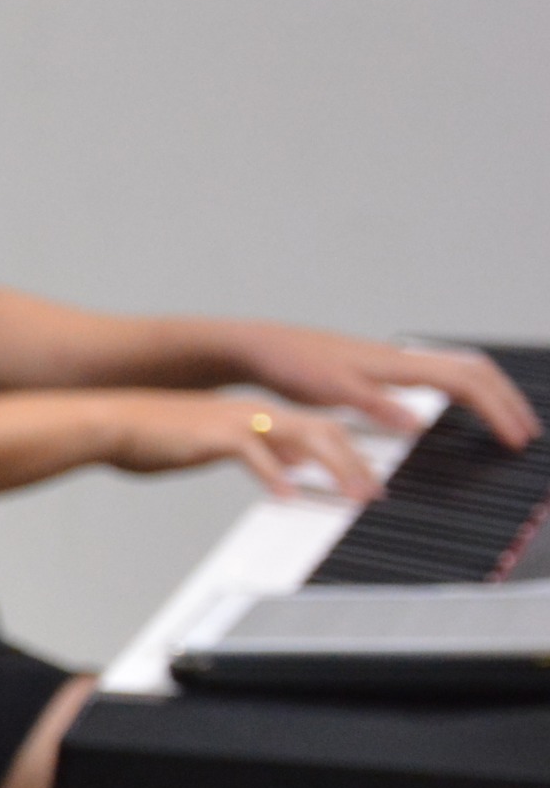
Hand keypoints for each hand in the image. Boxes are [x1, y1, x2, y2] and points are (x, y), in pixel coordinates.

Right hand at [96, 390, 377, 501]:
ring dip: (335, 467)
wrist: (113, 423)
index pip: (318, 429)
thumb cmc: (154, 437)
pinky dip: (276, 476)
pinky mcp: (215, 435)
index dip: (350, 454)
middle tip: (375, 492)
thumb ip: (259, 452)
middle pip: (324, 431)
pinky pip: (255, 455)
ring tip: (352, 495)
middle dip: (356, 463)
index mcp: (256, 415)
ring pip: (303, 437)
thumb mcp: (217, 444)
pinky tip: (287, 496)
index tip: (369, 479)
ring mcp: (237, 422)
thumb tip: (292, 467)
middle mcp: (254, 413)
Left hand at [228, 324, 538, 449]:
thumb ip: (374, 405)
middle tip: (527, 434)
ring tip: (508, 424)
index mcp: (398, 365)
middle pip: (474, 373)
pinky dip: (462, 395)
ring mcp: (394, 364)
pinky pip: (438, 378)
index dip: (497, 410)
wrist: (265, 349)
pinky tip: (461, 414)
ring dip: (489, 397)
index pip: (467, 382)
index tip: (517, 438)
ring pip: (459, 372)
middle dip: (506, 402)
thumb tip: (420, 422)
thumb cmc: (293, 367)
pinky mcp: (382, 372)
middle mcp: (403, 360)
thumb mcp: (331, 391)